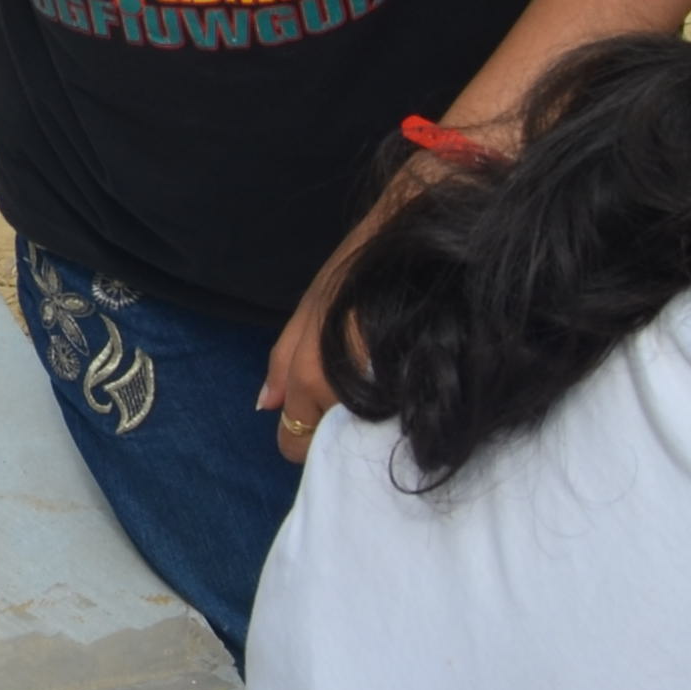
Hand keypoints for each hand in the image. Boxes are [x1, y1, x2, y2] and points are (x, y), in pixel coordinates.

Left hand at [263, 169, 431, 456]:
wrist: (419, 242)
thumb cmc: (358, 270)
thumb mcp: (310, 309)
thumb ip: (282, 362)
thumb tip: (266, 407)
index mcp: (312, 377)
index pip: (295, 442)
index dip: (301, 437)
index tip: (313, 425)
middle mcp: (346, 393)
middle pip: (329, 447)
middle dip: (331, 435)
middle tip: (344, 405)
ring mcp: (386, 396)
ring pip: (364, 439)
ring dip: (363, 427)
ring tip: (373, 393)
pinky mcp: (424, 391)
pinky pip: (399, 425)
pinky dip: (394, 416)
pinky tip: (398, 392)